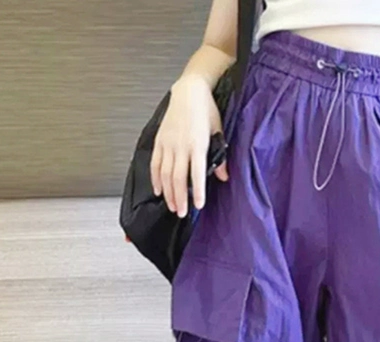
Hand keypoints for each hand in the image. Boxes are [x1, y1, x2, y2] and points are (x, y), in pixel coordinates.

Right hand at [150, 75, 228, 217]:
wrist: (189, 91)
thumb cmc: (206, 110)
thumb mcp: (218, 131)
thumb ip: (222, 156)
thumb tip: (224, 177)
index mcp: (197, 144)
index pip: (196, 173)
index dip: (196, 191)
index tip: (197, 205)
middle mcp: (180, 146)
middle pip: (177, 178)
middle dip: (179, 198)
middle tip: (181, 213)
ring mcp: (168, 144)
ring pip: (164, 174)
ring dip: (168, 192)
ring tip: (172, 206)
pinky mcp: (159, 141)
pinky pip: (155, 163)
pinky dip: (155, 179)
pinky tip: (158, 191)